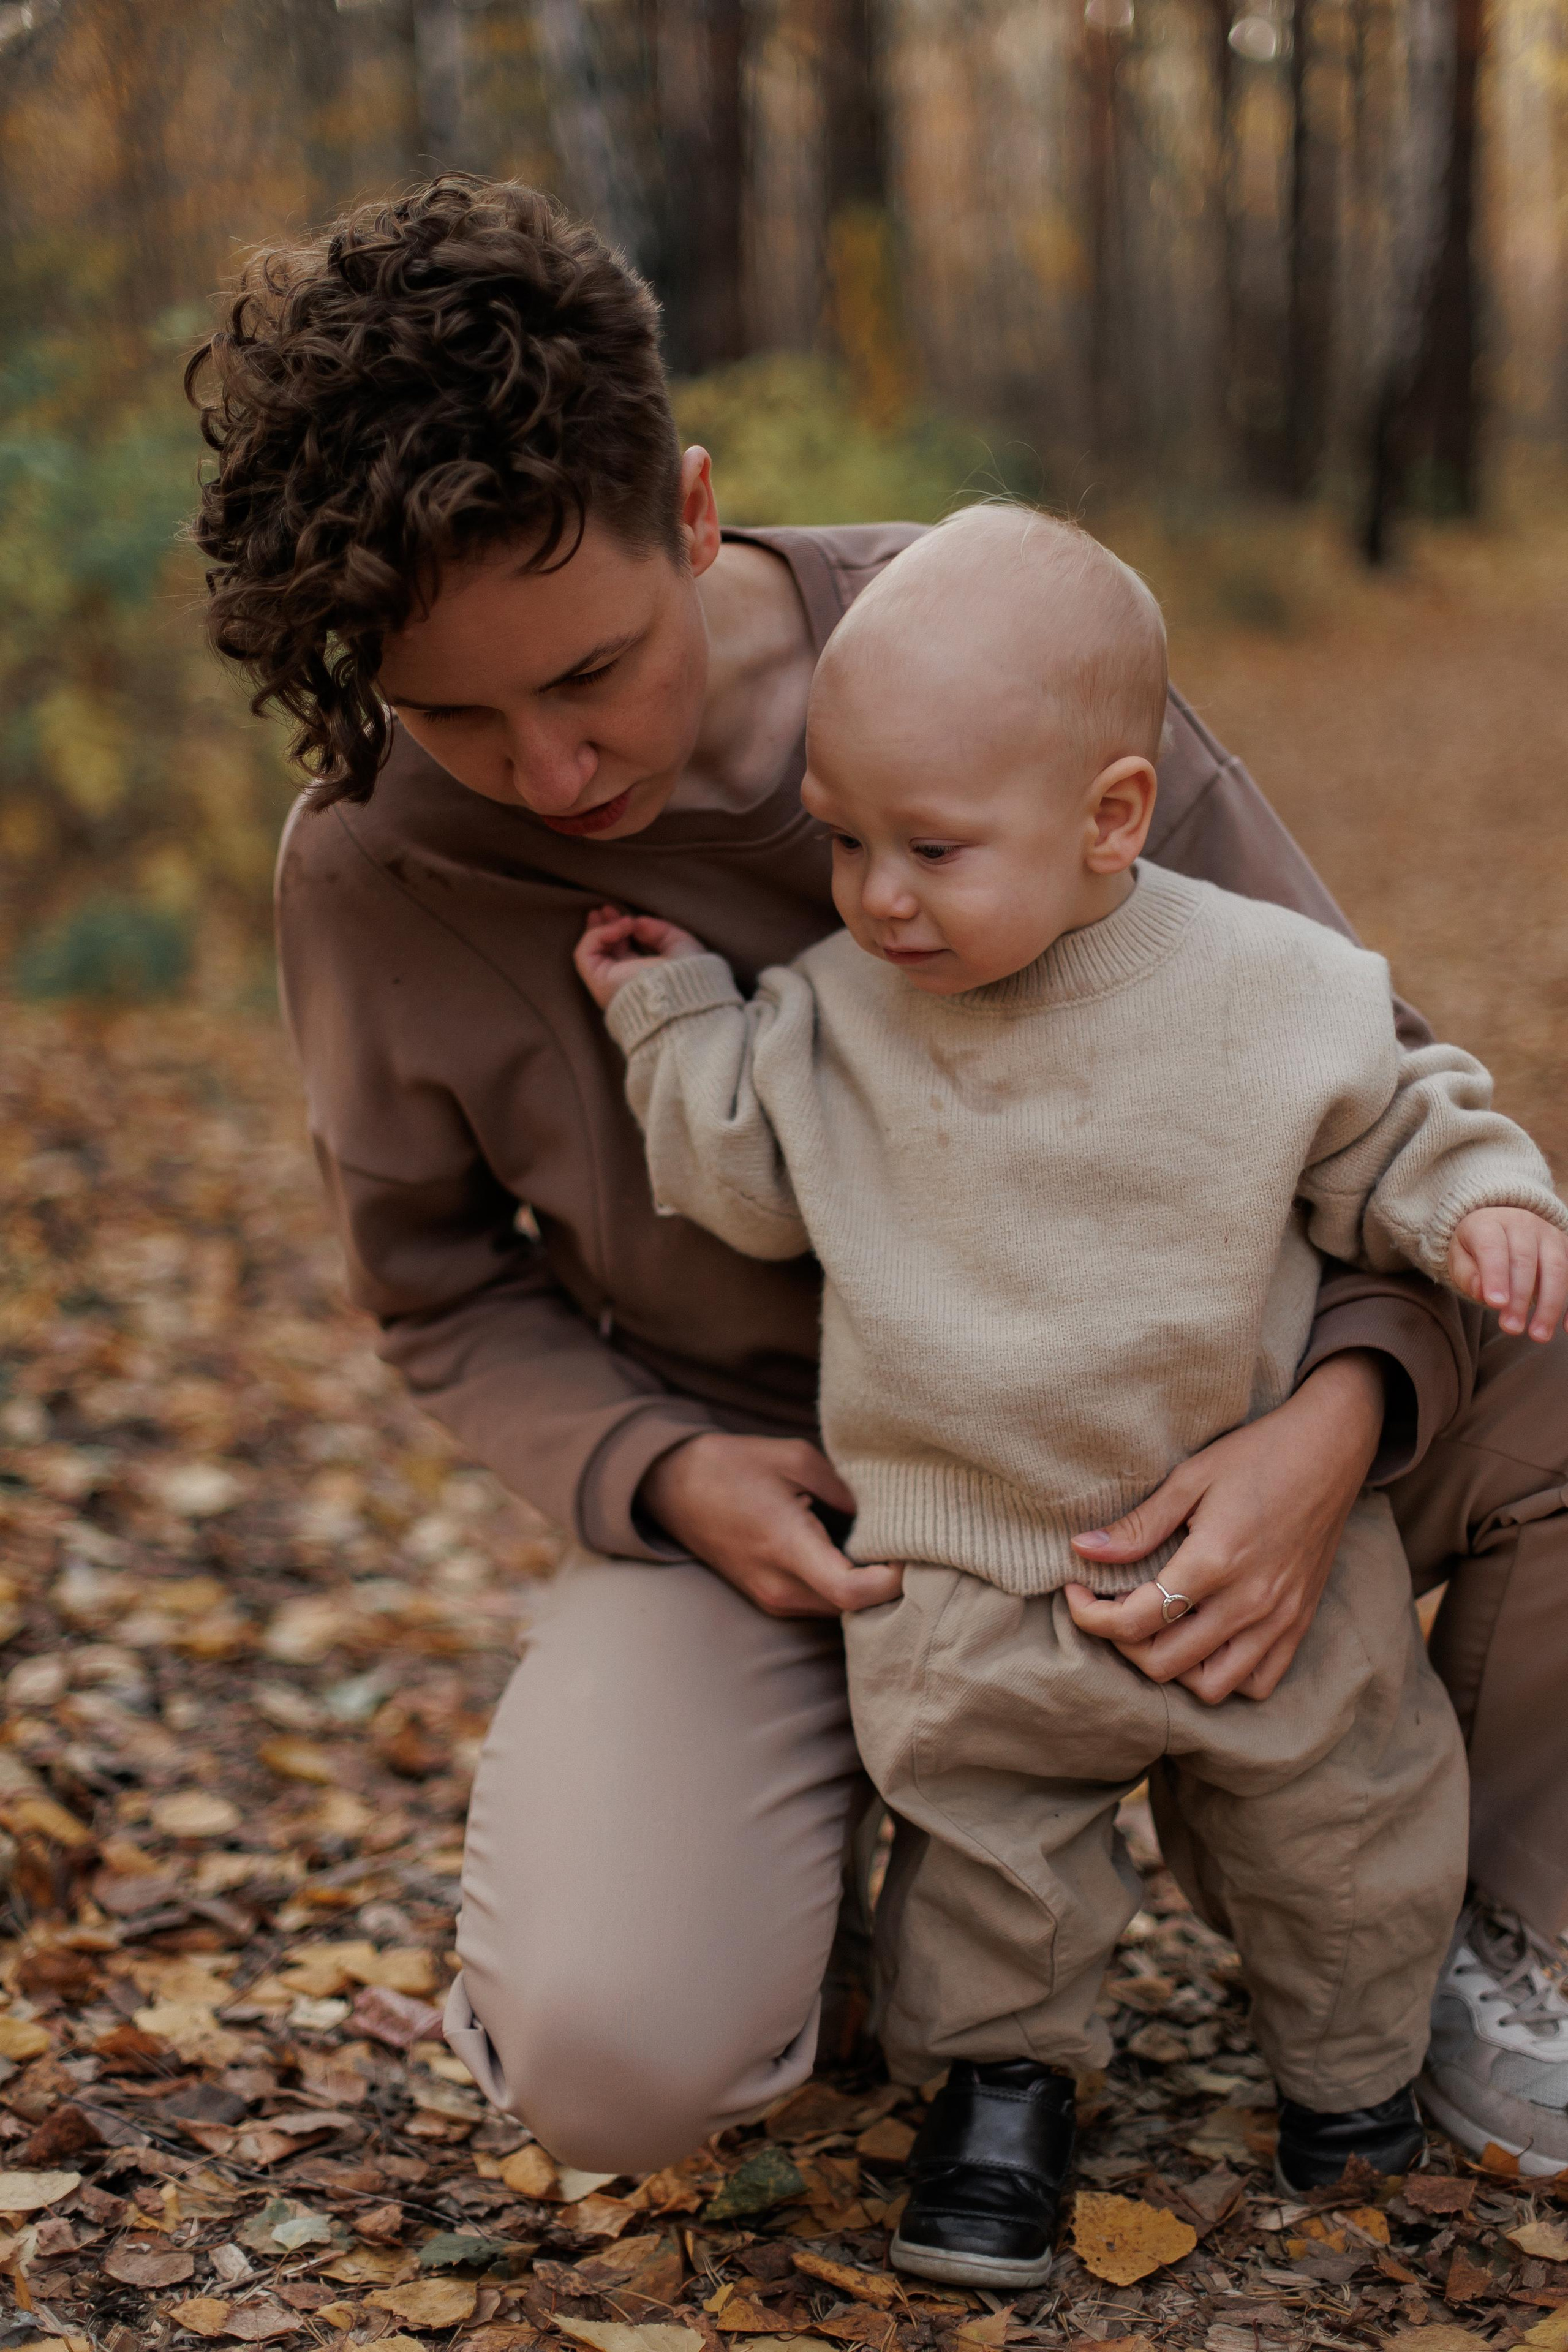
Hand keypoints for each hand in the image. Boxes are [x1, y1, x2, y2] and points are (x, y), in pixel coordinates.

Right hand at [574, 903, 707, 1008]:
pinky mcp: (599, 982)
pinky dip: (597, 935)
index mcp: (643, 976)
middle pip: (604, 952)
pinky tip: (619, 927)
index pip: (623, 952)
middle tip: (606, 908)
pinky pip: (585, 953)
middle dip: (603, 927)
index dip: (620, 931)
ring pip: (590, 952)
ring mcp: (609, 983)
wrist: (683, 992)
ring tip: (614, 914)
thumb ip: (659, 931)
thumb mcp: (679, 944)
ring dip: (600, 928)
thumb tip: (637, 923)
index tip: (624, 915)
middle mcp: (623, 982)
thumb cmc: (689, 974)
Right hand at [639, 1432, 902, 1618]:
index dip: (892, 1579)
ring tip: (879, 1545)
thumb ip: (845, 1489)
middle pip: (854, 1608)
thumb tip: (883, 1515)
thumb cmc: (732, 1465)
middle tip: (906, 1544)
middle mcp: (779, 1586)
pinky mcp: (769, 1600)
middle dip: (886, 1583)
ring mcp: (772, 1599)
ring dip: (864, 1586)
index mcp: (785, 1547)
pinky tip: (849, 1552)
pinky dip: (843, 1586)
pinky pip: (821, 1603)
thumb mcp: (796, 1457)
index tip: (909, 1550)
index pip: (853, 1592)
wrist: (673, 1486)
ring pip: (839, 1610)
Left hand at [1062, 1352, 1384, 1703]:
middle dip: (1122, 1642)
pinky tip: (1202, 1641)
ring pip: (1210, 1686)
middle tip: (1111, 1607)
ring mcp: (1279, 1619)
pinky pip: (1257, 1682)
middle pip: (1164, 1663)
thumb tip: (1083, 1550)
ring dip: (1172, 1666)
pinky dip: (1223, 1676)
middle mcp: (1248, 1602)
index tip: (1075, 1592)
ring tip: (1156, 1628)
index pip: (1135, 1621)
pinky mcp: (1299, 1623)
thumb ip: (1139, 1525)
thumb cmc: (1258, 1455)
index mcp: (1214, 1562)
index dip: (1090, 1616)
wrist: (1331, 1449)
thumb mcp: (1190, 1478)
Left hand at [1448, 1206, 1567, 1342]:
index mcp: (1489, 1223)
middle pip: (1525, 1260)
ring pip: (1556, 1267)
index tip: (1495, 1304)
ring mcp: (1549, 1235)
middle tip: (1511, 1328)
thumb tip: (1482, 1293)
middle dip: (1519, 1297)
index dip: (1495, 1275)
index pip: (1493, 1248)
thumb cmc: (1476, 1246)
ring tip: (1538, 1335)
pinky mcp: (1566, 1247)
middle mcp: (1523, 1225)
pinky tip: (1567, 1327)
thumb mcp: (1460, 1256)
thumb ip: (1467, 1274)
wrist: (1500, 1221)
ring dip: (1550, 1304)